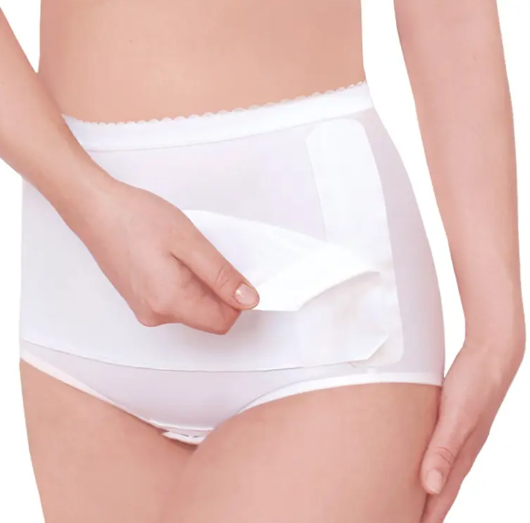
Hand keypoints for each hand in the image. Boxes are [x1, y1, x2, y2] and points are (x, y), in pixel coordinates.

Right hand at [65, 177, 259, 332]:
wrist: (95, 209)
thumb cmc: (136, 218)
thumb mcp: (190, 242)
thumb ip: (221, 276)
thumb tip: (248, 301)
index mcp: (171, 303)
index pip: (223, 321)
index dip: (236, 298)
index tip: (232, 271)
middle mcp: (156, 315)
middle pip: (208, 316)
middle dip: (217, 289)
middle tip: (204, 254)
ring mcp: (145, 310)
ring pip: (193, 308)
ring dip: (200, 284)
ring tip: (182, 253)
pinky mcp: (140, 300)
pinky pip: (176, 301)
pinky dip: (184, 283)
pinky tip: (171, 258)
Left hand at [420, 330, 524, 522]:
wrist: (493, 354)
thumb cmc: (476, 383)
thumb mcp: (457, 417)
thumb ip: (444, 450)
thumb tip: (428, 486)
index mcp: (462, 455)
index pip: (441, 496)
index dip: (426, 517)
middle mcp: (461, 449)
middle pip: (439, 487)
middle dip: (423, 507)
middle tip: (401, 517)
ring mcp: (458, 434)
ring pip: (438, 468)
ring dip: (423, 485)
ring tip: (407, 496)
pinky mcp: (452, 419)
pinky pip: (435, 447)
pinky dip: (424, 459)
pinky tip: (415, 455)